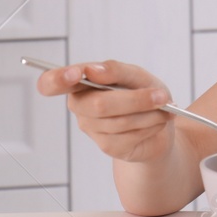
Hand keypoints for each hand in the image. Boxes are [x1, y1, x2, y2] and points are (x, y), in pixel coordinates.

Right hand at [36, 60, 174, 163]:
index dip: (57, 79)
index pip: (50, 83)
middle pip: (99, 105)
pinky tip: (158, 121)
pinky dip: (150, 126)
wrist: (161, 122)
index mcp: (79, 82)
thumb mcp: (136, 75)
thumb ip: (116, 70)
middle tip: (162, 95)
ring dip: (149, 113)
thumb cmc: (143, 92)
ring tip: (165, 107)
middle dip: (135, 99)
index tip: (75, 74)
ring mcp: (91, 128)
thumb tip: (92, 71)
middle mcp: (80, 105)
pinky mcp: (108, 146)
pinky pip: (129, 136)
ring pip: (119, 122)